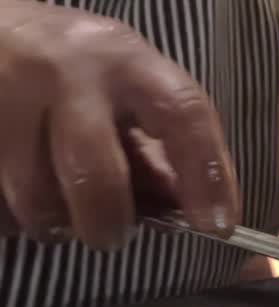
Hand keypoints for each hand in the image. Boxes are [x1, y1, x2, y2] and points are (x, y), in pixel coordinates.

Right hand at [0, 0, 239, 249]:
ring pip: (34, 198)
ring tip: (57, 207)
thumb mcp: (124, 89)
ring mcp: (2, 89)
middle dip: (108, 222)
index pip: (183, 114)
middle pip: (94, 174)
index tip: (217, 226)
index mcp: (123, 58)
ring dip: (52, 222)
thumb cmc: (69, 68)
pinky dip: (11, 215)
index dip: (208, 177)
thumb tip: (188, 214)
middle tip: (111, 235)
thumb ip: (158, 149)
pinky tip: (18, 193)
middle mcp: (62, 68)